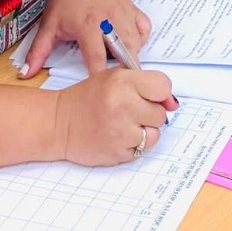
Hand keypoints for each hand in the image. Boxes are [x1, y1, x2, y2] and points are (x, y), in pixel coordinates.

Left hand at [22, 0, 150, 76]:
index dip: (99, 78)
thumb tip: (26, 74)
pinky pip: (145, 28)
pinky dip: (141, 40)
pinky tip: (131, 46)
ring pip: (136, 43)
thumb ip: (39, 51)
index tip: (99, 92)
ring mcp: (124, 15)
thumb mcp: (49, 23)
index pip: (97, 59)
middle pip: (124, 53)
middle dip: (124, 72)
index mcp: (88, 27)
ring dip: (132, 58)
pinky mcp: (133, 9)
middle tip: (120, 87)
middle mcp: (109, 22)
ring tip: (125, 72)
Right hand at [52, 67, 178, 165]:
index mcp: (123, 82)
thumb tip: (172, 104)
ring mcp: (120, 131)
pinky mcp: (117, 152)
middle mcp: (123, 105)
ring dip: (143, 131)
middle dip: (149, 113)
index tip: (151, 96)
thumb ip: (144, 84)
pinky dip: (133, 145)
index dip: (160, 93)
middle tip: (131, 111)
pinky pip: (141, 150)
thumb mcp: (114, 77)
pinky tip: (118, 136)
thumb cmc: (87, 98)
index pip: (164, 87)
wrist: (59, 123)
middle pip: (160, 114)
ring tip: (125, 125)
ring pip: (154, 135)